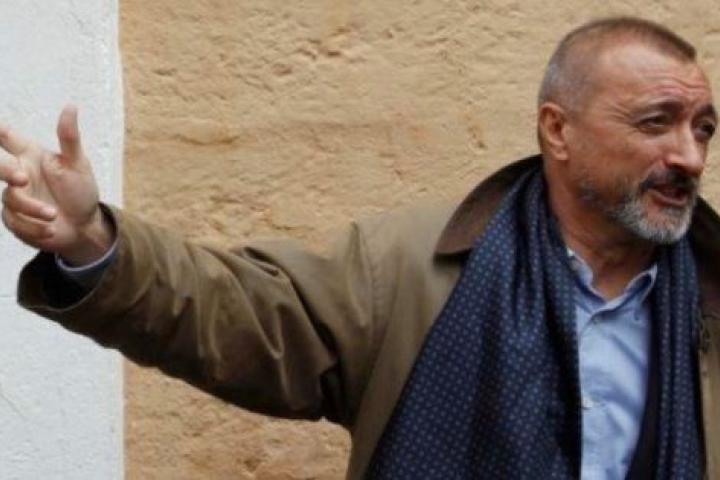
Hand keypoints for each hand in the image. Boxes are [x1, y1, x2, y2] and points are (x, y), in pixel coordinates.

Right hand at [0, 105, 113, 264]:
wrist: (85, 226)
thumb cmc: (81, 190)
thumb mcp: (78, 164)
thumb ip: (69, 137)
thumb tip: (71, 106)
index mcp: (30, 155)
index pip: (7, 138)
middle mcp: (19, 173)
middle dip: (4, 170)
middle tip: (21, 178)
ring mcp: (15, 197)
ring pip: (10, 198)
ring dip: (33, 209)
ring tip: (53, 215)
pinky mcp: (15, 220)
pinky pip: (15, 222)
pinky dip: (34, 228)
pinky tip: (51, 230)